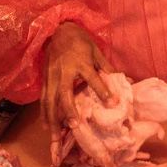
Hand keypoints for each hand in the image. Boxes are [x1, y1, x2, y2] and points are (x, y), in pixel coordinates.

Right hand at [43, 22, 112, 141]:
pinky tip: (46, 126)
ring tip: (56, 136)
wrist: (57, 30)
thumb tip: (123, 80)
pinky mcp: (44, 79)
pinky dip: (44, 113)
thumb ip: (106, 67)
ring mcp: (51, 76)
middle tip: (75, 126)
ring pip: (50, 100)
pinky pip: (43, 99)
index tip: (113, 104)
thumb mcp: (96, 50)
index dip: (103, 91)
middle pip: (64, 93)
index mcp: (80, 62)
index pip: (92, 78)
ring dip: (53, 118)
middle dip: (69, 110)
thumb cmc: (79, 41)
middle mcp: (64, 71)